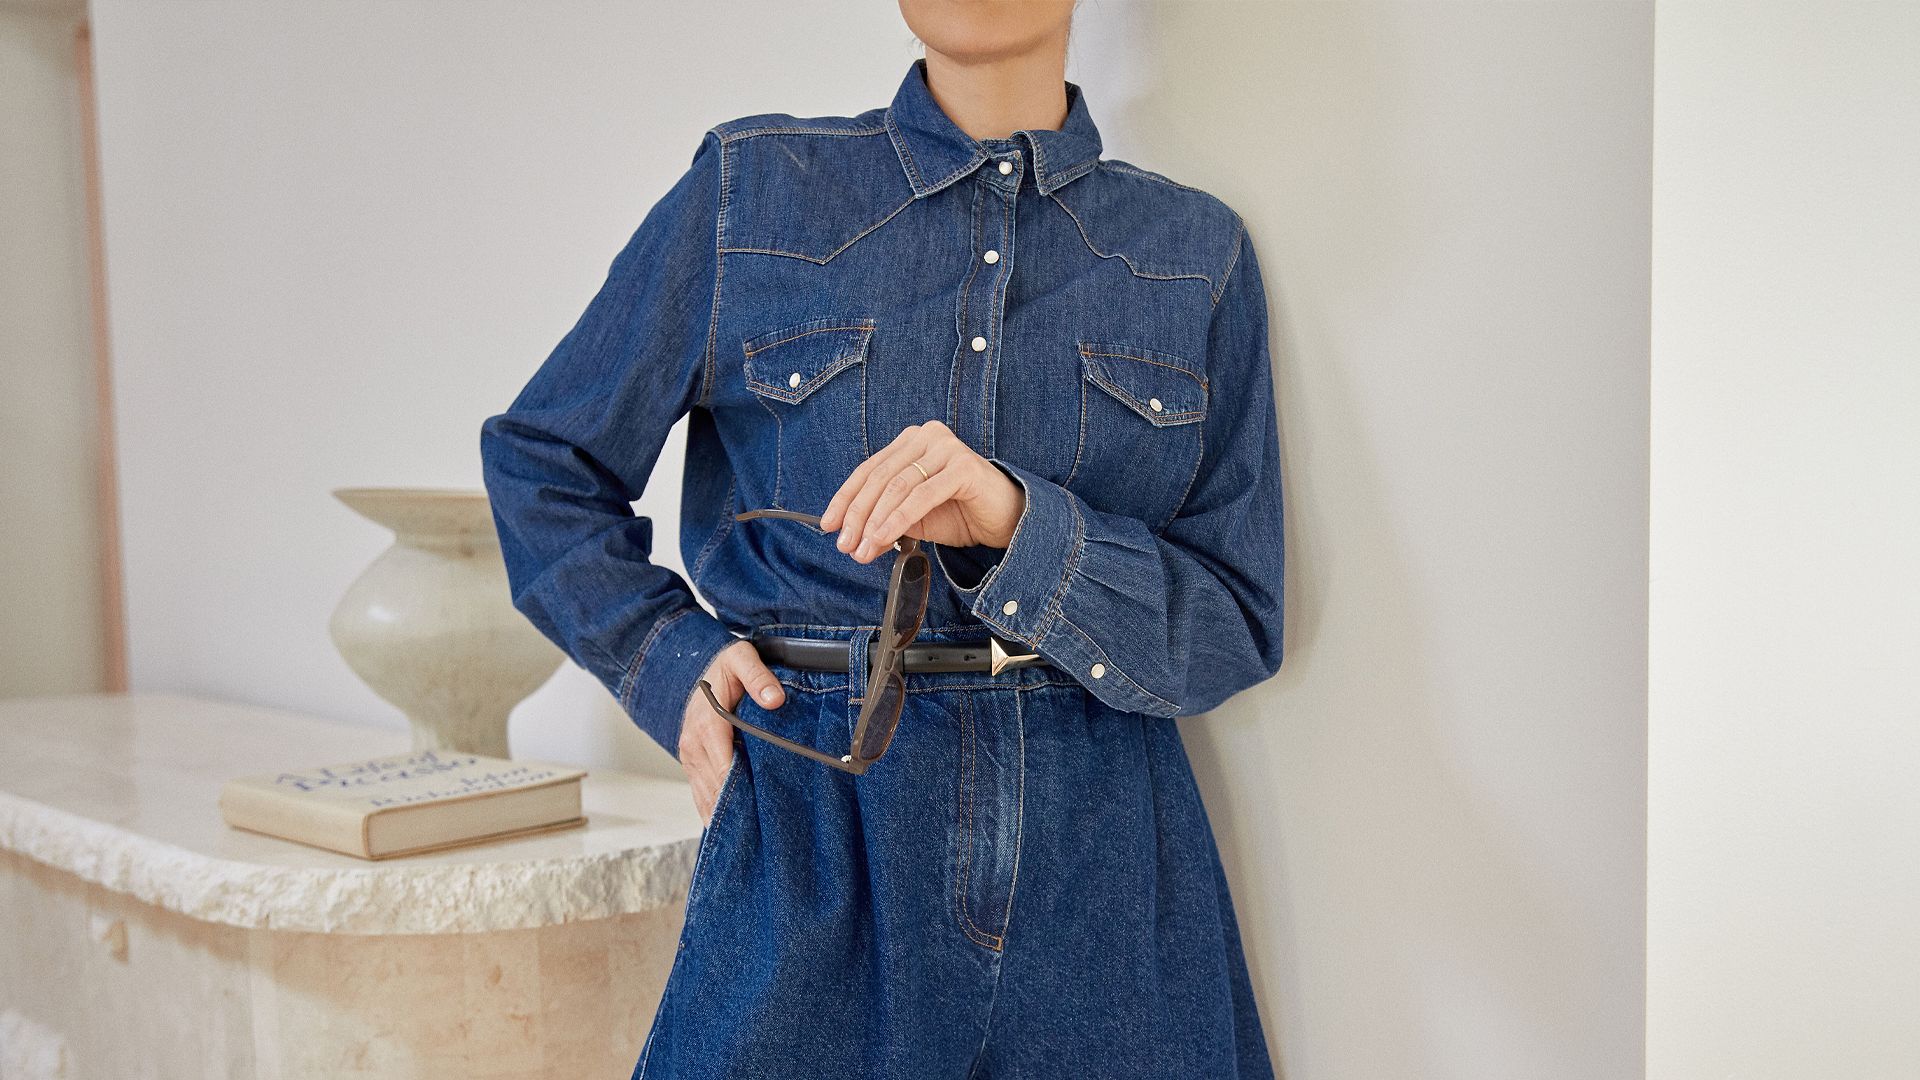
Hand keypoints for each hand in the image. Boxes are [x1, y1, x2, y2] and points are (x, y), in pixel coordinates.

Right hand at [680, 639, 784, 822]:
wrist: (704, 666)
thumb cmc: (725, 665)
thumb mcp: (743, 660)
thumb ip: (759, 679)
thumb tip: (775, 700)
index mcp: (707, 723)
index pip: (724, 767)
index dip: (740, 790)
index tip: (758, 810)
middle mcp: (694, 743)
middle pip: (715, 787)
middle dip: (734, 809)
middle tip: (757, 835)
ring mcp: (690, 755)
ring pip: (705, 794)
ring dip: (722, 815)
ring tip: (744, 840)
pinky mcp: (693, 761)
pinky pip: (700, 791)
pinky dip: (711, 809)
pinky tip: (727, 827)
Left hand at [819, 420, 1025, 563]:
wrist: (1007, 519)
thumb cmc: (961, 513)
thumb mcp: (914, 517)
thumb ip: (885, 518)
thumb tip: (853, 537)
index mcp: (911, 442)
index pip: (869, 469)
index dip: (845, 499)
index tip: (828, 525)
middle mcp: (926, 437)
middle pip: (879, 477)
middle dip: (857, 515)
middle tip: (845, 545)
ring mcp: (946, 448)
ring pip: (897, 486)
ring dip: (875, 521)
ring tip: (863, 549)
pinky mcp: (963, 466)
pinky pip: (921, 496)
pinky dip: (898, 519)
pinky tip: (884, 538)